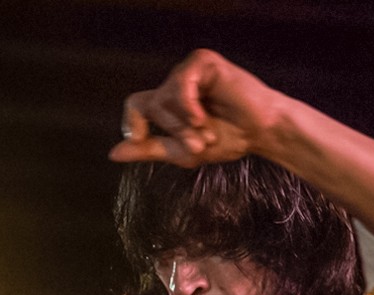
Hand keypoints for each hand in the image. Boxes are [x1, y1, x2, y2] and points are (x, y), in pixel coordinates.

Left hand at [109, 49, 283, 166]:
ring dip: (183, 123)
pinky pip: (181, 83)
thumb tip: (113, 153)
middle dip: (172, 131)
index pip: (134, 105)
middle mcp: (175, 84)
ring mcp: (189, 70)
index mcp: (168, 102)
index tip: (141, 138)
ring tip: (207, 132)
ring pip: (164, 97)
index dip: (132, 123)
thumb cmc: (226, 139)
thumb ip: (148, 149)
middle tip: (198, 145)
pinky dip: (188, 106)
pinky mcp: (203, 62)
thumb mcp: (180, 151)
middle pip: (151, 106)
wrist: (260, 132)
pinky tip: (202, 118)